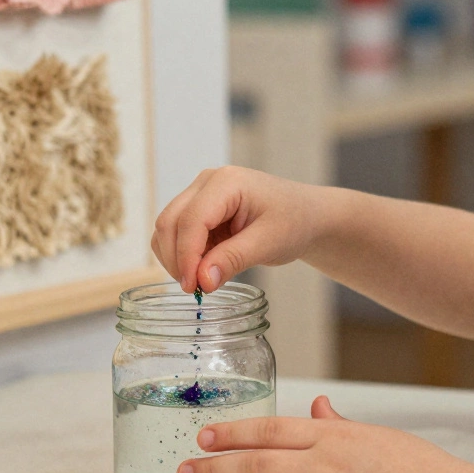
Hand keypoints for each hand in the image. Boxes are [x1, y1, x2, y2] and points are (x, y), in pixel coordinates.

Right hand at [151, 167, 323, 292]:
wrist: (305, 215)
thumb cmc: (294, 221)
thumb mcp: (269, 243)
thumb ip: (233, 259)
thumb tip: (202, 281)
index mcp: (226, 182)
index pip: (192, 220)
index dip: (186, 256)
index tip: (193, 287)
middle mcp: (206, 183)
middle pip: (170, 222)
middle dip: (176, 259)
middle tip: (194, 289)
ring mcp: (199, 194)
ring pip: (168, 228)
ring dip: (176, 258)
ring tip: (201, 281)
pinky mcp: (199, 210)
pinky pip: (177, 234)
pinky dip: (183, 255)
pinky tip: (203, 270)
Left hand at [176, 396, 464, 472]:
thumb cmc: (412, 466)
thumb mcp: (373, 433)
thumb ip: (337, 424)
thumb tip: (318, 407)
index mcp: (331, 436)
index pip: (269, 430)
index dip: (231, 432)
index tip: (203, 436)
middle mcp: (324, 466)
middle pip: (256, 465)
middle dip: (214, 469)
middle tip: (184, 472)